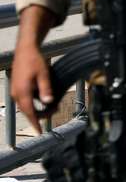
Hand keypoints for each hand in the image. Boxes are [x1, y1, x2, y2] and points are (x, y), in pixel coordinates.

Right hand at [11, 5, 56, 133]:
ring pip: (26, 105)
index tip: (40, 132)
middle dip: (40, 114)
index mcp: (23, 92)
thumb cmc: (35, 61)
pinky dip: (33, 102)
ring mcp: (15, 90)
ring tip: (52, 106)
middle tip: (54, 112)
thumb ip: (46, 89)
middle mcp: (16, 93)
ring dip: (37, 108)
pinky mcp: (17, 87)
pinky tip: (43, 97)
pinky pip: (25, 99)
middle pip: (28, 110)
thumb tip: (48, 102)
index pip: (29, 112)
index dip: (35, 122)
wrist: (25, 49)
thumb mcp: (44, 74)